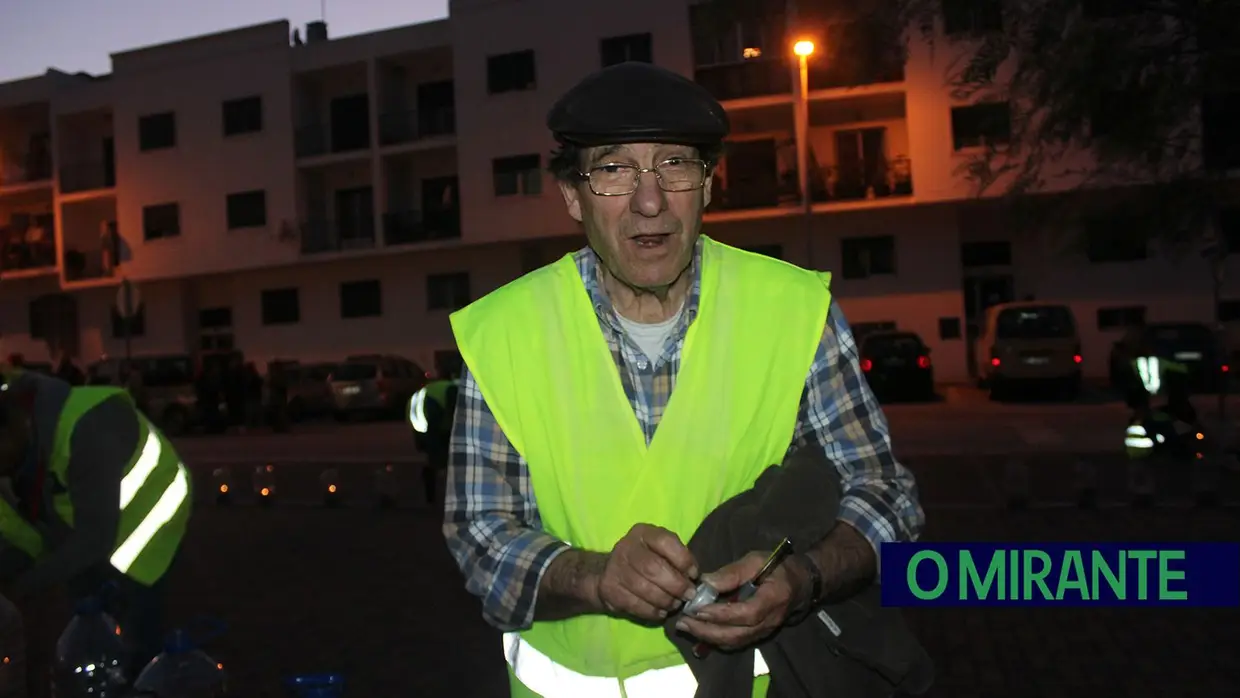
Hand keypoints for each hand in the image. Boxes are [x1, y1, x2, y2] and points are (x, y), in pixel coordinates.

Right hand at [597, 524, 699, 623]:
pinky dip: (652, 611)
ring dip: (665, 600)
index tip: (694, 575)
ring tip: (675, 604)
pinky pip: (634, 604)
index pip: (665, 541)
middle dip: (676, 585)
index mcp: (643, 533)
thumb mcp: (662, 550)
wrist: (609, 571)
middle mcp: (626, 547)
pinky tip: (661, 612)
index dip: (683, 560)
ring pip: (643, 588)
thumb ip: (678, 558)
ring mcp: (615, 568)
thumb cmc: (646, 559)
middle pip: (653, 567)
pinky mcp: (609, 589)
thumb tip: (694, 577)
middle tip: (688, 595)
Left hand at [674, 550, 808, 650]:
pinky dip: (715, 640)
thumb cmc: (778, 567)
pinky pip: (736, 643)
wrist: (800, 583)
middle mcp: (770, 621)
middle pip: (737, 634)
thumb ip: (733, 572)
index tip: (697, 609)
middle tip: (683, 622)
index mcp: (773, 598)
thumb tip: (706, 582)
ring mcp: (764, 631)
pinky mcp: (758, 635)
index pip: (746, 613)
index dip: (721, 614)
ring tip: (685, 627)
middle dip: (707, 631)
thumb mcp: (757, 560)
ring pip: (734, 642)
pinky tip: (699, 632)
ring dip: (708, 637)